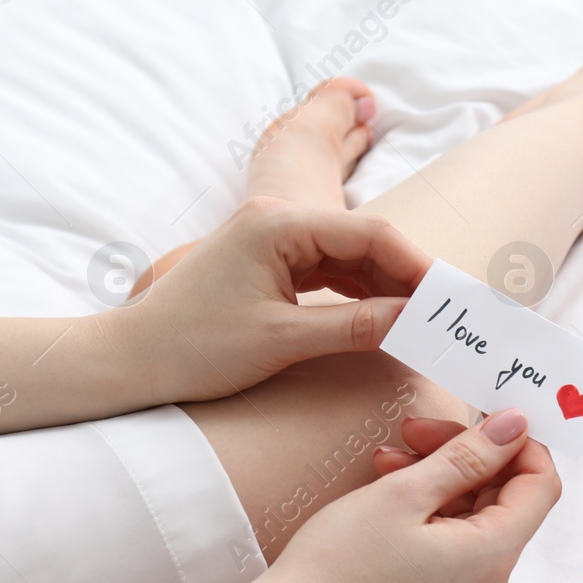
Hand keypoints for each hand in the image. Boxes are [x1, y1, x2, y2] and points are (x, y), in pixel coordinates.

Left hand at [116, 196, 431, 402]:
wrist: (131, 362)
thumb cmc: (193, 348)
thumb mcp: (283, 339)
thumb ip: (356, 326)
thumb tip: (417, 320)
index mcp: (276, 223)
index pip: (369, 234)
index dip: (418, 266)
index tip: (450, 300)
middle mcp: (277, 220)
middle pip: (365, 241)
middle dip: (409, 278)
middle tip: (448, 315)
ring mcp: (274, 241)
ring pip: (352, 258)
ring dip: (389, 288)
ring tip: (425, 322)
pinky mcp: (272, 265)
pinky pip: (332, 273)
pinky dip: (363, 296)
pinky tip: (389, 320)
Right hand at [164, 407, 559, 582]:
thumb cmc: (340, 566)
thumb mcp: (405, 494)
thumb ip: (467, 456)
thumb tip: (517, 425)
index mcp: (495, 555)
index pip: (541, 484)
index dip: (519, 444)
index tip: (480, 416)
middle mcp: (492, 580)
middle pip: (506, 497)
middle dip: (467, 454)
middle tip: (413, 428)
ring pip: (475, 514)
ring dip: (439, 476)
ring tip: (386, 457)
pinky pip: (454, 539)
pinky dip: (429, 507)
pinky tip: (387, 485)